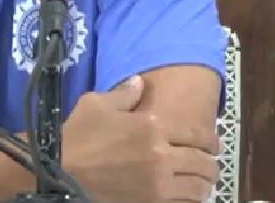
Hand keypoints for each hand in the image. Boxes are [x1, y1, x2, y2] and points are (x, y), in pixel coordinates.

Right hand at [62, 76, 218, 202]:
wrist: (60, 171)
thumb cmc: (78, 135)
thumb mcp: (96, 103)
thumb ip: (124, 93)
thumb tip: (140, 83)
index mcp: (153, 126)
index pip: (196, 134)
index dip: (211, 140)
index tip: (214, 144)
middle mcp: (162, 155)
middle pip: (202, 163)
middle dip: (211, 164)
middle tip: (211, 165)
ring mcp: (158, 183)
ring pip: (197, 187)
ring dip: (204, 184)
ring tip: (202, 183)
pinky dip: (190, 200)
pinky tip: (187, 197)